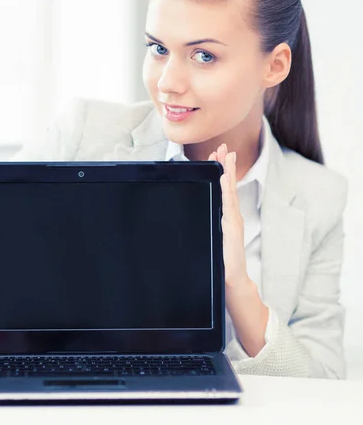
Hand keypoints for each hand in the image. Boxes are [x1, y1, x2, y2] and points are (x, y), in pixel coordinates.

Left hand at [208, 143, 248, 289]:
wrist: (232, 278)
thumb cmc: (221, 261)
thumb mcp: (211, 238)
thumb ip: (207, 226)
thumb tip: (191, 217)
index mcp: (225, 216)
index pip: (222, 189)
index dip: (220, 171)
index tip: (214, 156)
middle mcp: (231, 215)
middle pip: (228, 185)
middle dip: (225, 165)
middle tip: (222, 146)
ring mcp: (233, 219)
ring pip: (230, 190)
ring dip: (228, 171)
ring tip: (226, 155)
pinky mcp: (232, 227)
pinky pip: (229, 204)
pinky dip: (227, 190)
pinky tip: (224, 178)